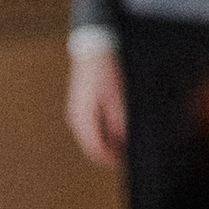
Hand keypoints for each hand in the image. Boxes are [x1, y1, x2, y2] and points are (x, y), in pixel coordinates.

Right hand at [64, 47, 125, 167]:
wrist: (95, 46)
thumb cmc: (106, 68)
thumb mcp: (119, 96)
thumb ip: (121, 121)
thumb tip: (126, 141)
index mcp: (83, 118)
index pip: (96, 150)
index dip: (113, 160)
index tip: (129, 161)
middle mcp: (77, 118)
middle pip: (94, 146)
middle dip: (113, 152)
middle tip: (131, 153)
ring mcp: (78, 112)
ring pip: (94, 137)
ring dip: (110, 142)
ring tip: (130, 140)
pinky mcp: (83, 106)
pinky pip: (94, 126)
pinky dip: (107, 131)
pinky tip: (122, 127)